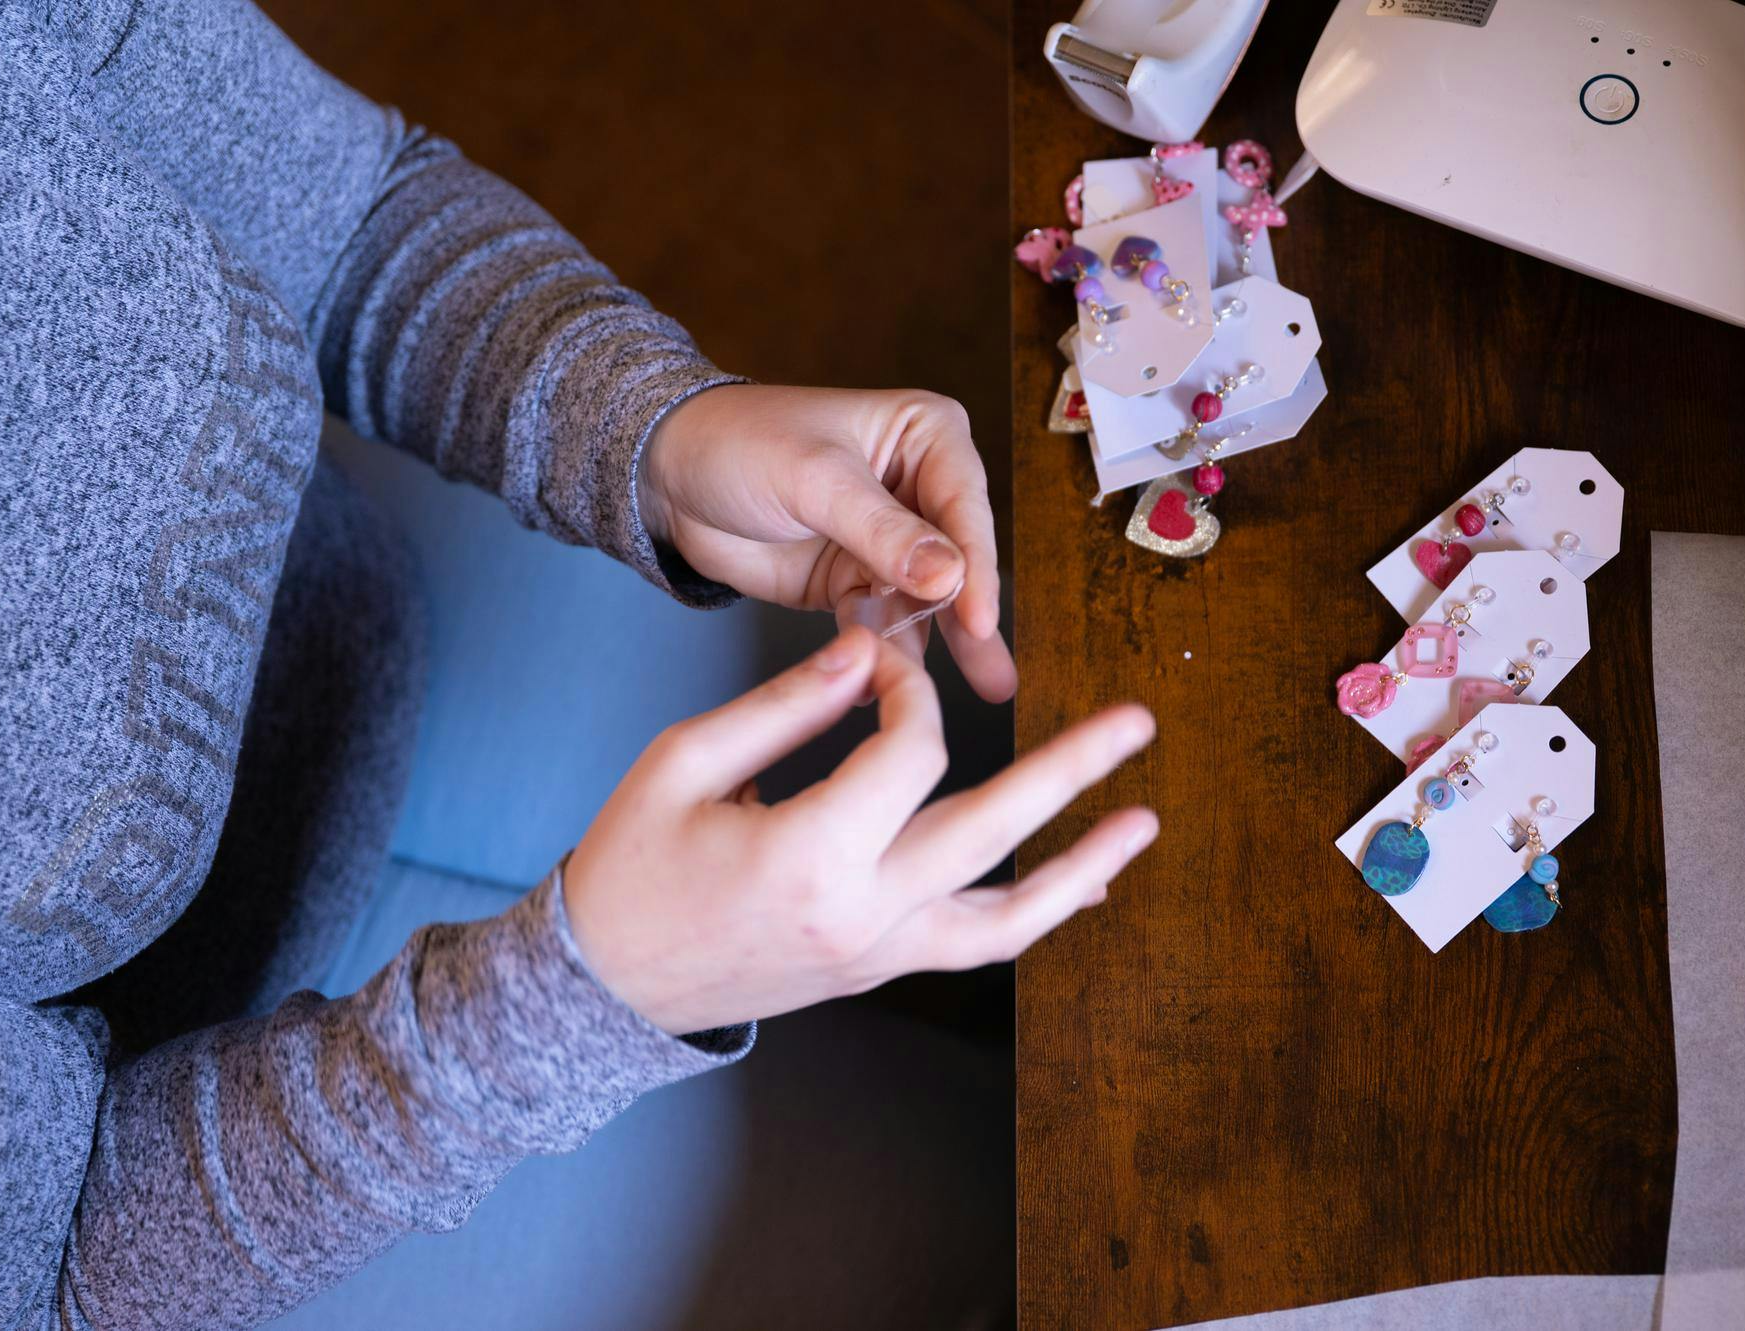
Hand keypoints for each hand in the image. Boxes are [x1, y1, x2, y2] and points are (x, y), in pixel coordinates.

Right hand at [562, 628, 1156, 1034]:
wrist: (601, 987)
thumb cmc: (631, 867)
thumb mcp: (684, 761)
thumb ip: (787, 705)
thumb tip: (873, 653)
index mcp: (809, 855)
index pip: (910, 751)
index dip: (908, 690)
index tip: (882, 663)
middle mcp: (860, 914)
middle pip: (993, 829)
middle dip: (1071, 771)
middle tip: (1137, 723)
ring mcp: (876, 953)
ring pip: (1007, 915)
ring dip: (1081, 867)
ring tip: (1142, 825)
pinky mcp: (877, 969)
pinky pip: (974, 944)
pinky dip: (1031, 913)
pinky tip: (1082, 890)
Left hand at [641, 384, 1015, 701]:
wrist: (667, 475)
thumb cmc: (740, 443)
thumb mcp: (815, 479)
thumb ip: (883, 531)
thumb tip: (950, 577)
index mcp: (926, 435)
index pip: (964, 506)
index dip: (974, 566)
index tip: (978, 619)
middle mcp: (919, 487)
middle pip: (958, 559)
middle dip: (971, 617)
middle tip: (993, 674)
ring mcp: (890, 541)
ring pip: (926, 600)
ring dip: (934, 645)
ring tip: (960, 691)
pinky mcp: (856, 580)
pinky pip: (883, 622)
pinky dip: (885, 652)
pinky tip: (891, 685)